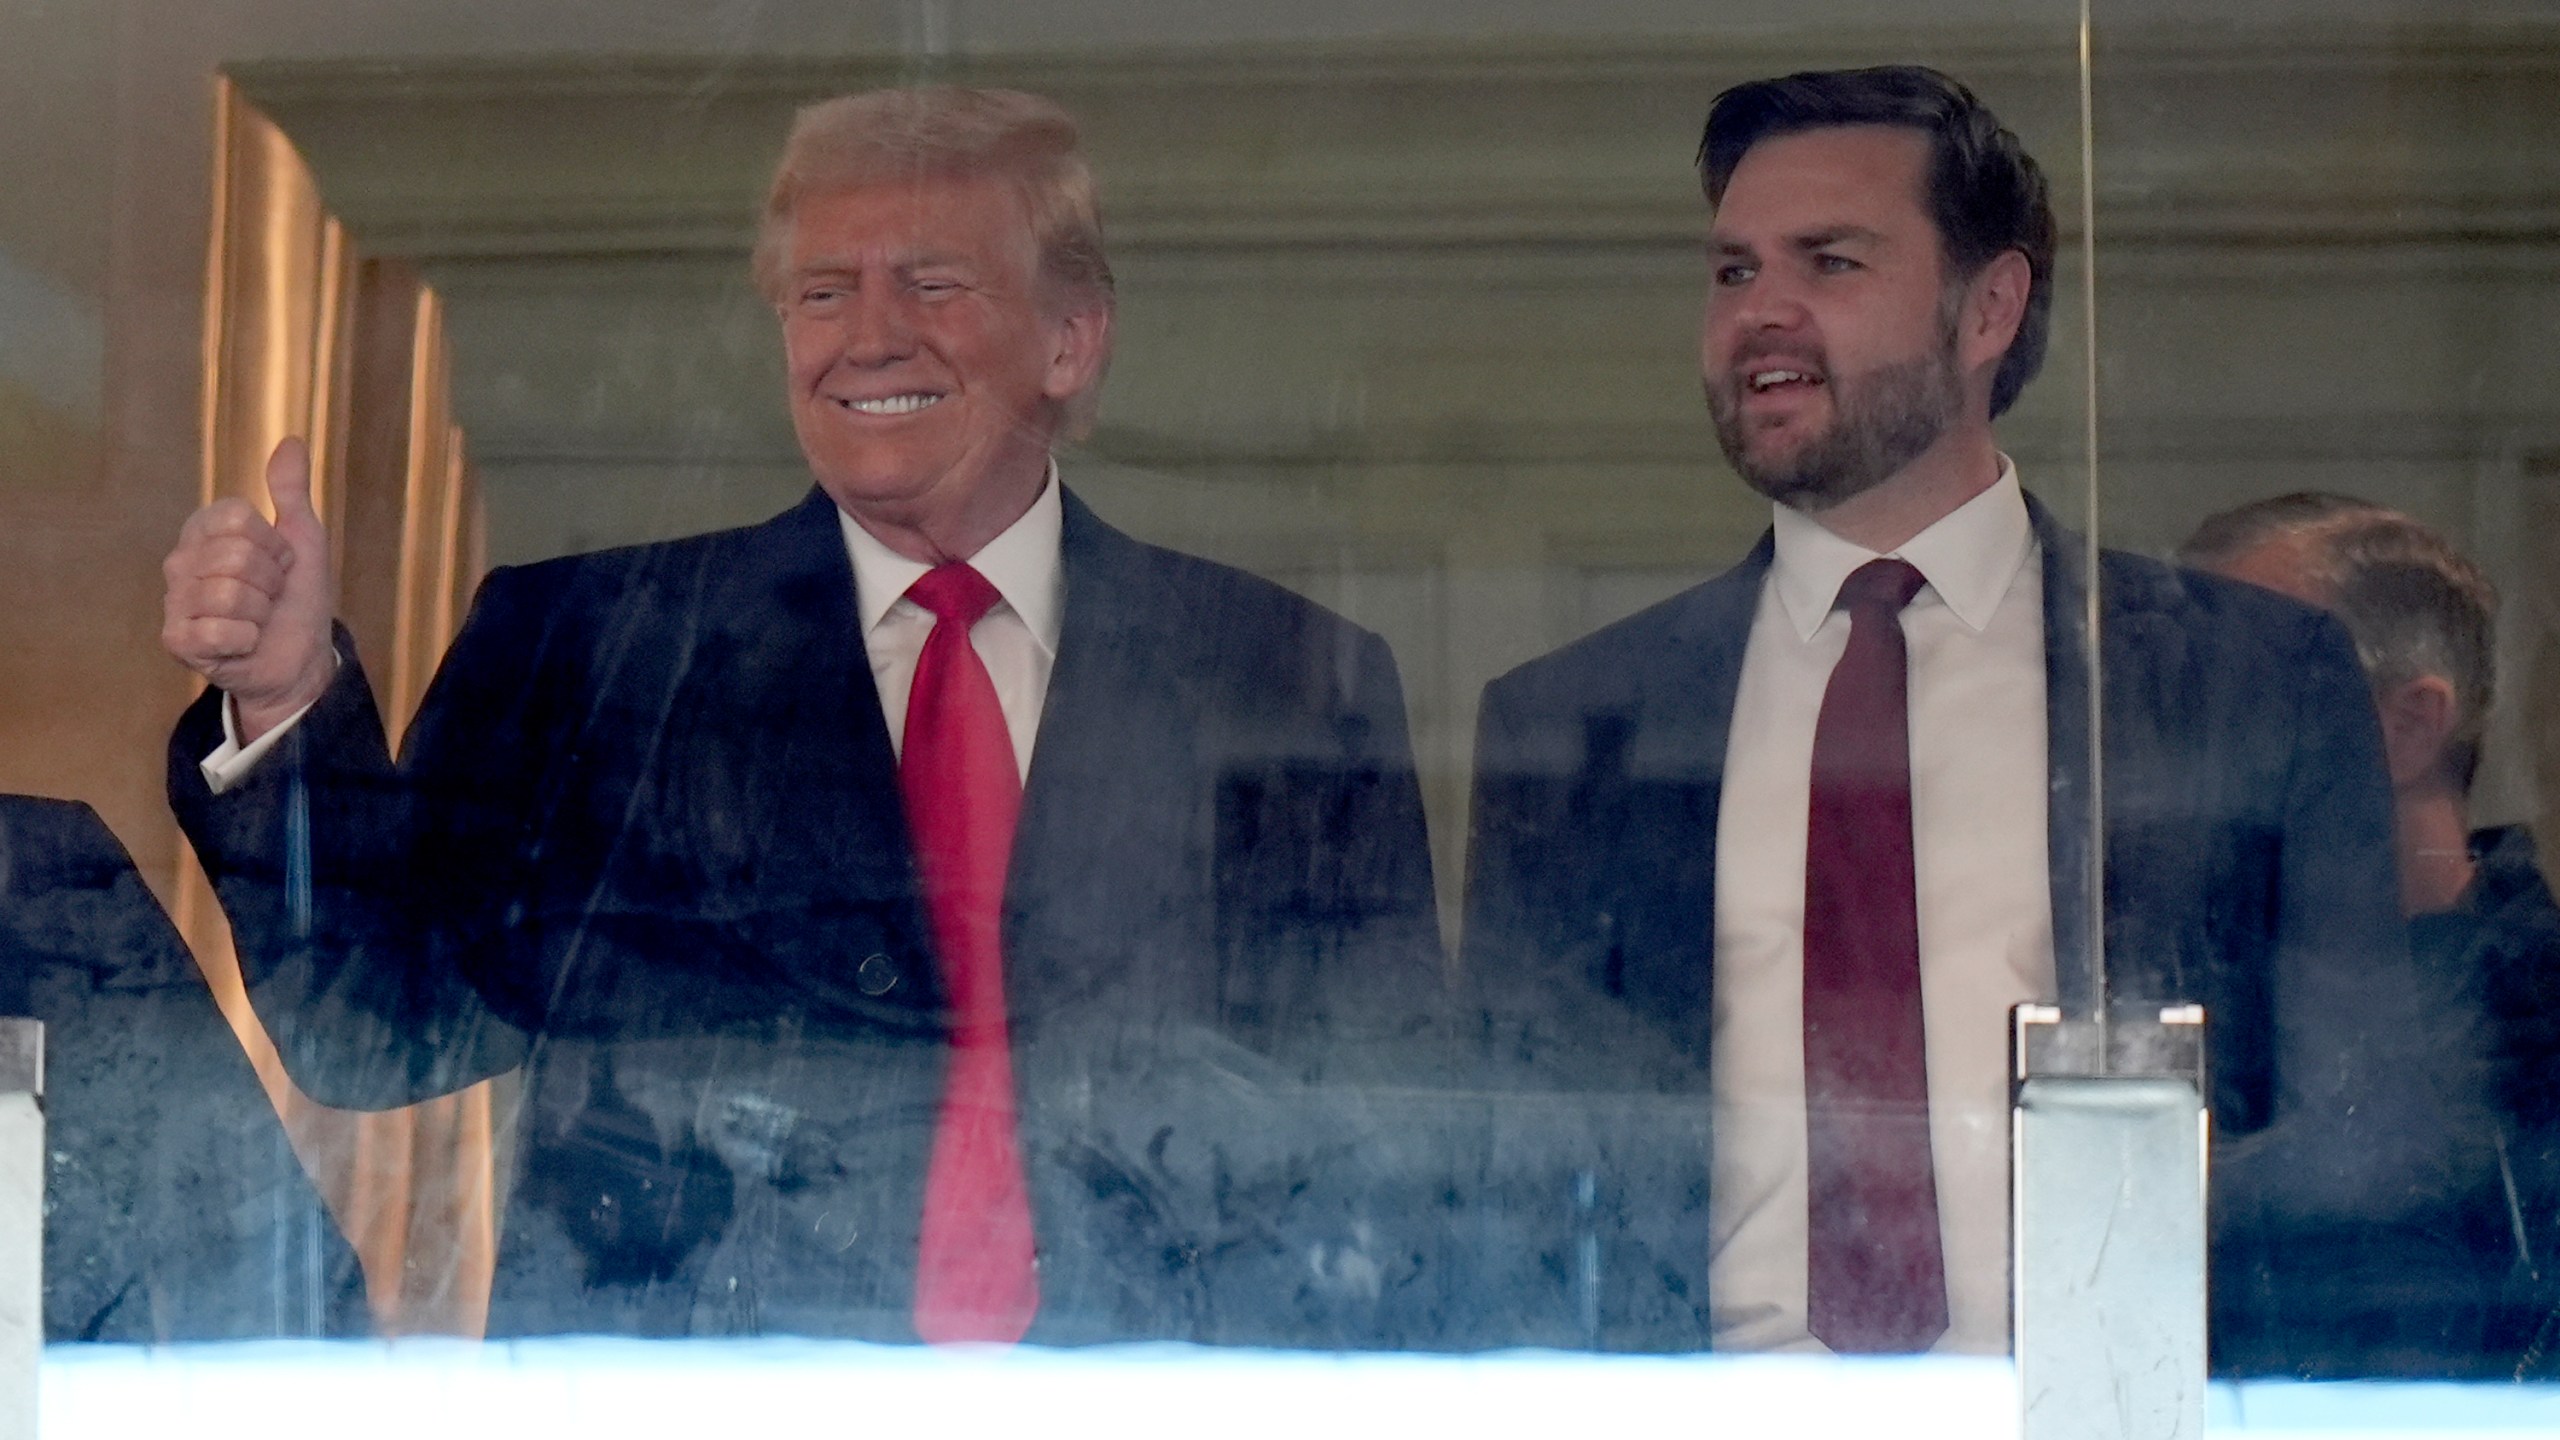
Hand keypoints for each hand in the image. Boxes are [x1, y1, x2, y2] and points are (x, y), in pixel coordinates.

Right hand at [161, 437, 337, 742]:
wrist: (301, 657)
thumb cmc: (297, 598)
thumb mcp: (303, 539)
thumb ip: (291, 492)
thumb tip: (292, 441)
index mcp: (205, 531)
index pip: (238, 518)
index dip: (274, 545)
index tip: (279, 563)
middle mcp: (181, 561)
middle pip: (237, 556)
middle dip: (271, 582)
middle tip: (270, 596)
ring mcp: (174, 602)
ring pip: (230, 594)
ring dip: (261, 612)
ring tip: (257, 619)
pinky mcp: (177, 640)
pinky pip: (219, 630)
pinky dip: (246, 640)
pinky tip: (242, 642)